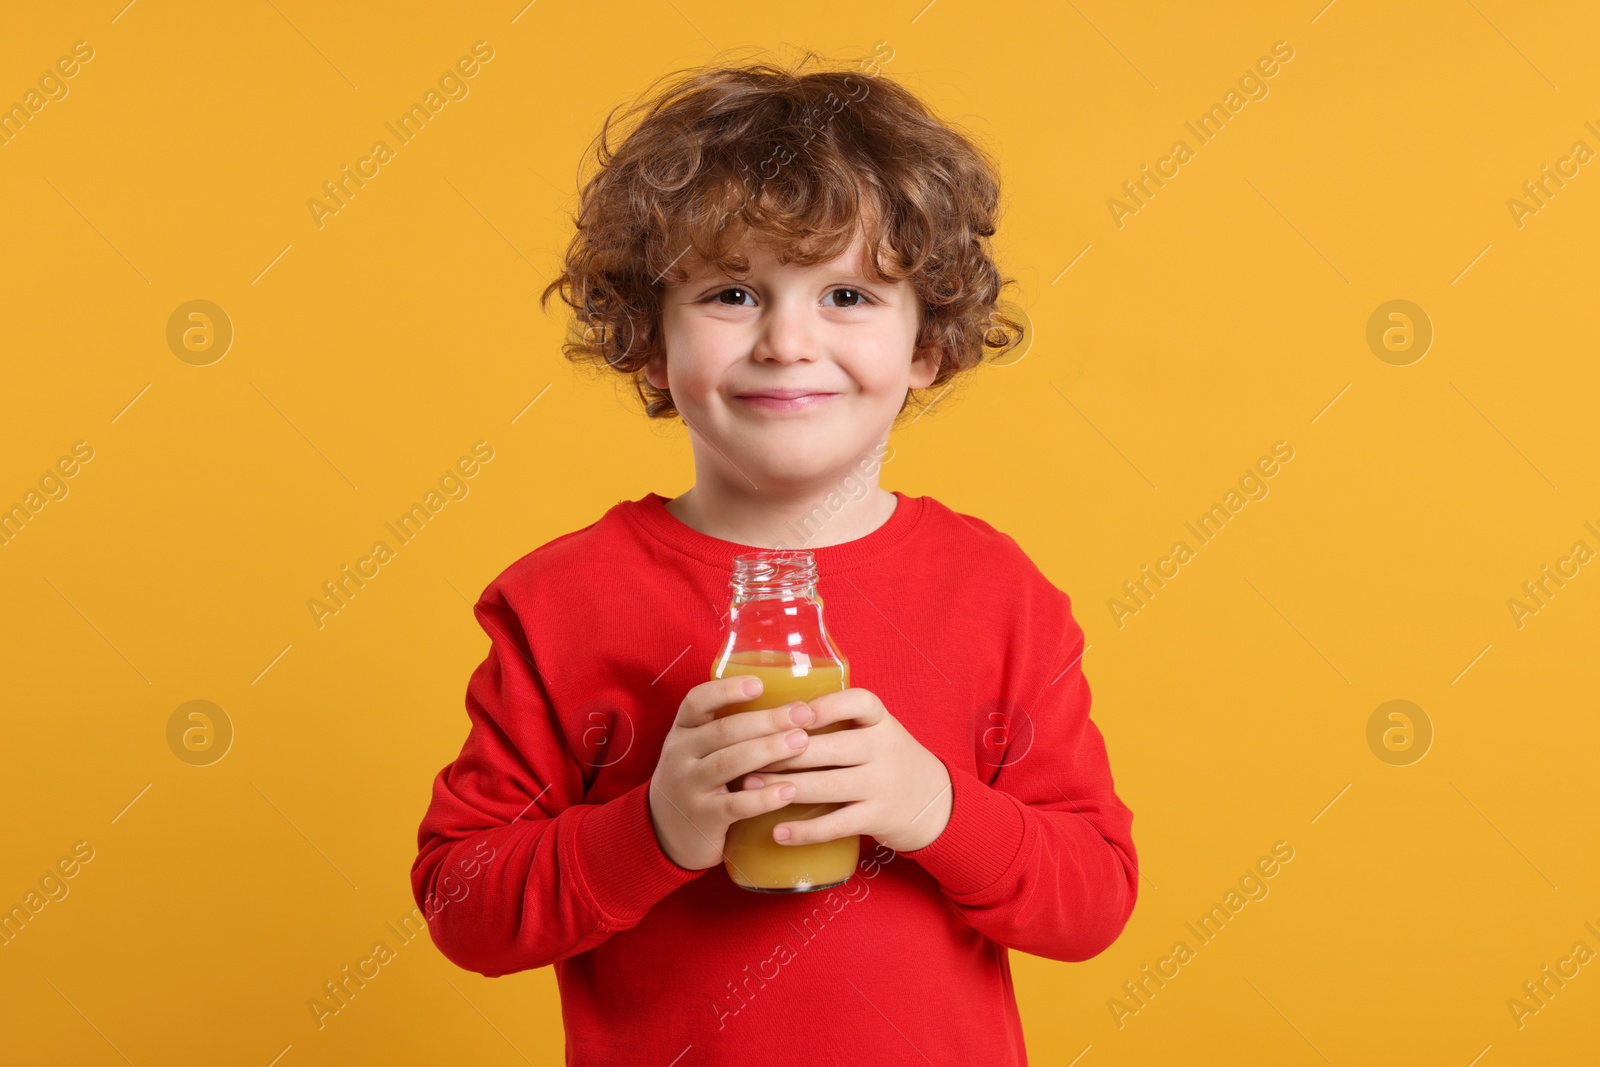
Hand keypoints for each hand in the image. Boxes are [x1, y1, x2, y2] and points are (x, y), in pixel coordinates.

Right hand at [647, 675, 820, 870]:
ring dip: (768, 750)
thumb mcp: (696, 751)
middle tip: (802, 714)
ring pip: (729, 763)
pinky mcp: (703, 818)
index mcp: (682, 732)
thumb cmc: (696, 781)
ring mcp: (689, 787)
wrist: (665, 834)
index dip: (726, 691)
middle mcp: (680, 756)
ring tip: (801, 742)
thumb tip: (785, 705)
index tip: (759, 684)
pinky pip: (735, 805)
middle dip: (766, 720)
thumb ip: (727, 731)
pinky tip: (789, 790)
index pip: (697, 702)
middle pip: (723, 731)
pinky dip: (763, 798)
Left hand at [736, 688, 952, 852]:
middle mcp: (885, 749)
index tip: (792, 712)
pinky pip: (837, 825)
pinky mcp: (877, 818)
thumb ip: (838, 722)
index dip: (825, 706)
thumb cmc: (888, 759)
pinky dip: (805, 830)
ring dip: (785, 786)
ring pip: (828, 786)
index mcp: (881, 721)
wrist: (934, 802)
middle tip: (745, 753)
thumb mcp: (876, 731)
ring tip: (749, 786)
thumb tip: (769, 714)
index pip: (859, 702)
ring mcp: (882, 785)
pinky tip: (777, 832)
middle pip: (832, 747)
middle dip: (785, 751)